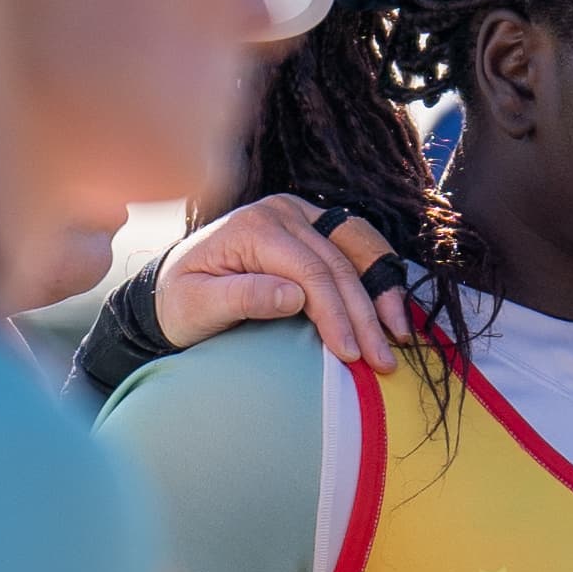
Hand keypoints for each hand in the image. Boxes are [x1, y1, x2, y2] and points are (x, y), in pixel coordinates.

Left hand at [155, 194, 410, 370]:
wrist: (173, 286)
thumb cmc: (181, 301)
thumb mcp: (197, 307)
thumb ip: (242, 298)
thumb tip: (295, 297)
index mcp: (254, 227)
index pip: (310, 271)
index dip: (335, 314)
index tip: (350, 355)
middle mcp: (281, 211)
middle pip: (339, 262)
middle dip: (365, 313)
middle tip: (383, 360)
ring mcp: (301, 214)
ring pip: (357, 248)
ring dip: (383, 291)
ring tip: (399, 334)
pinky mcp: (314, 225)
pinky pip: (356, 245)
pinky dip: (378, 276)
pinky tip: (390, 310)